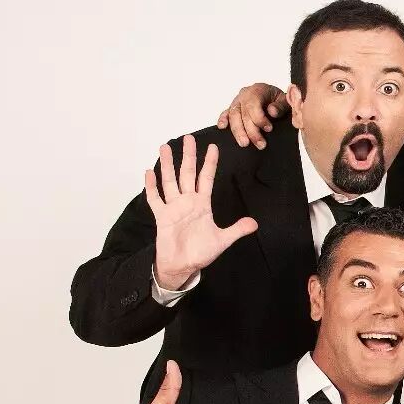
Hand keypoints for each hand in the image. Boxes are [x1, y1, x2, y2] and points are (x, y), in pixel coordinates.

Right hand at [146, 134, 258, 289]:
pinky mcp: (162, 216)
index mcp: (202, 204)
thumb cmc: (201, 253)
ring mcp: (173, 207)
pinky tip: (149, 173)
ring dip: (167, 165)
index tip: (213, 147)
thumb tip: (255, 224)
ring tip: (165, 147)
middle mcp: (187, 201)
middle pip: (187, 174)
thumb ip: (237, 230)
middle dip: (188, 156)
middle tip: (188, 137)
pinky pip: (155, 199)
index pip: (206, 179)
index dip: (210, 163)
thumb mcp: (222, 240)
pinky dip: (151, 187)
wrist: (183, 266)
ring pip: (169, 181)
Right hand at [216, 82, 287, 150]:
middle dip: (251, 130)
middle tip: (260, 144)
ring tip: (244, 144)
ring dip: (238, 131)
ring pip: (233, 115)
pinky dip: (223, 119)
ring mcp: (238, 101)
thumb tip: (272, 111)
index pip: (253, 104)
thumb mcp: (285, 101)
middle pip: (243, 112)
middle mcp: (245, 94)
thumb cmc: (279, 100)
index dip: (259, 118)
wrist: (276, 99)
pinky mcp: (234, 108)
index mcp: (258, 90)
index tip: (269, 129)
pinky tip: (222, 127)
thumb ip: (280, 106)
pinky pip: (225, 113)